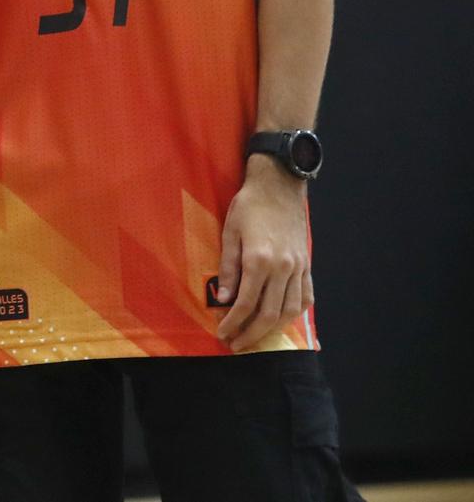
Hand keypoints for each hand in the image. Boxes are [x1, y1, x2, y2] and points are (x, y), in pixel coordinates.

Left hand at [215, 156, 312, 351]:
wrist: (279, 186)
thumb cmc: (249, 206)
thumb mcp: (229, 233)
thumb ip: (227, 268)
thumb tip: (223, 298)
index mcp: (259, 260)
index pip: (246, 303)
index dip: (234, 323)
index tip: (223, 334)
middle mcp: (282, 268)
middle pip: (269, 313)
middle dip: (251, 334)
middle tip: (236, 344)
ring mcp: (298, 268)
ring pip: (290, 310)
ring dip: (273, 329)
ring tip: (256, 337)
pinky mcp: (306, 264)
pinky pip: (305, 297)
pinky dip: (294, 313)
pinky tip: (282, 320)